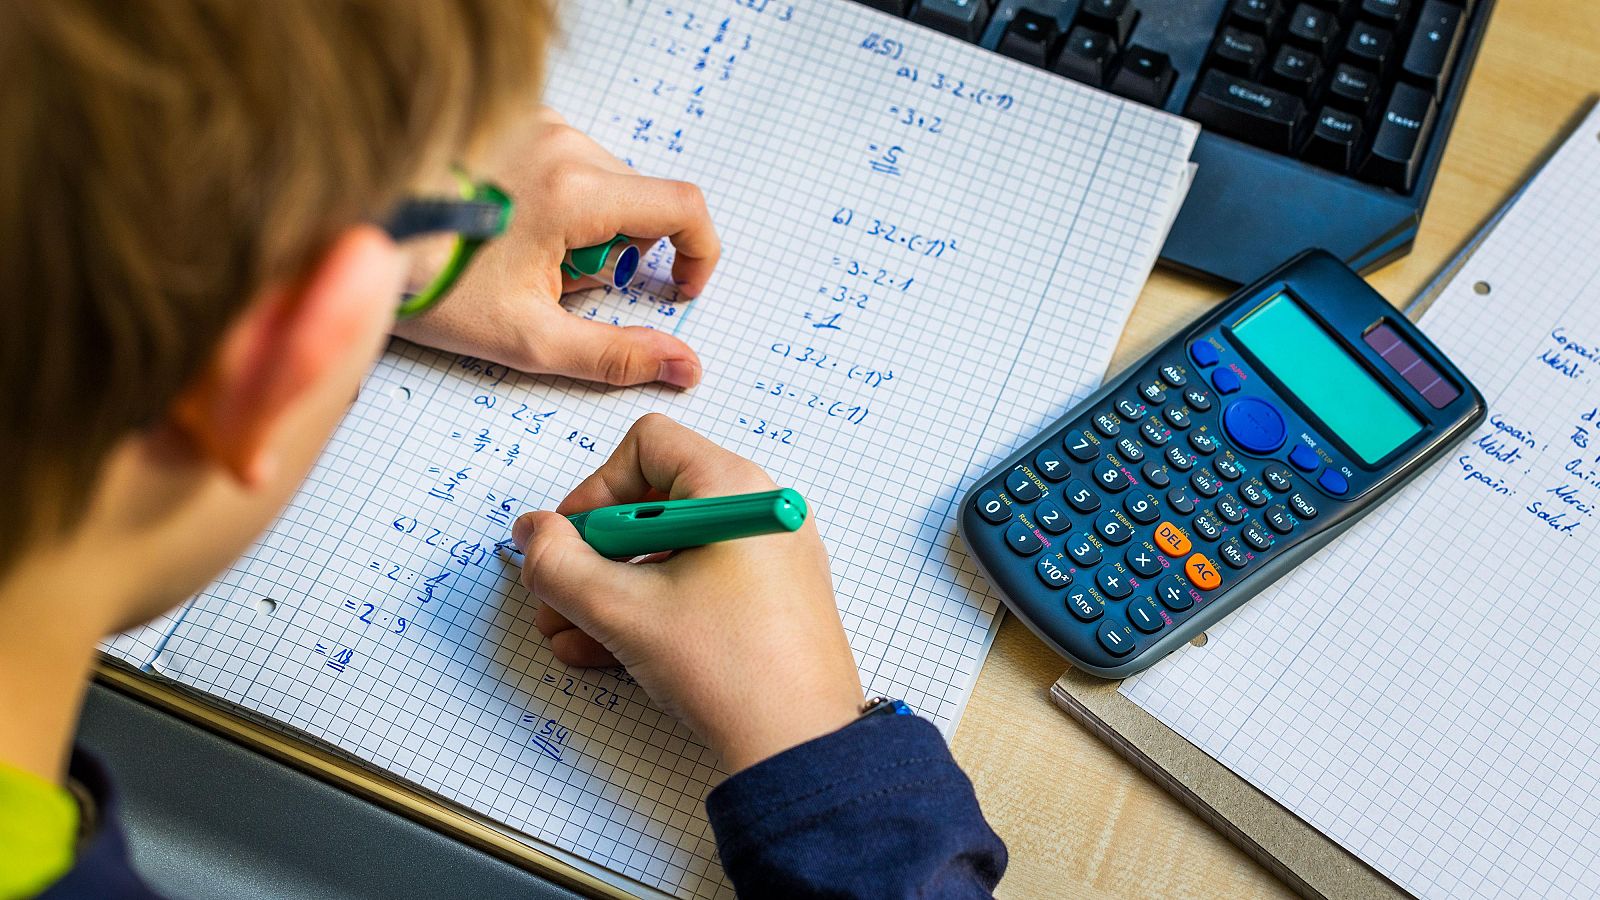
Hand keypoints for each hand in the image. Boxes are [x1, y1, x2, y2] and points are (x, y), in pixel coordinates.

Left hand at [395, 109, 719, 387]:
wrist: (354, 236)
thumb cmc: (431, 283)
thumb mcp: (530, 338)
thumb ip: (617, 354)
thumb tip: (682, 366)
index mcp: (574, 190)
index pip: (684, 207)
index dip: (699, 254)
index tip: (679, 288)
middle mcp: (562, 144)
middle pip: (643, 202)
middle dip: (619, 253)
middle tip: (560, 288)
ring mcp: (537, 127)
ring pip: (609, 184)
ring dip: (590, 229)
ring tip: (528, 260)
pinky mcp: (516, 123)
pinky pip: (573, 165)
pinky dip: (563, 203)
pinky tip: (515, 232)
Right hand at [512, 415, 863, 771]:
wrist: (800, 747)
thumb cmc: (727, 668)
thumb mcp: (621, 610)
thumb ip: (559, 564)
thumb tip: (530, 532)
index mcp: (733, 488)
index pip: (647, 447)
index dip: (594, 490)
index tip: (568, 544)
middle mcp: (758, 509)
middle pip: (654, 504)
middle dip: (592, 556)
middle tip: (554, 600)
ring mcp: (771, 557)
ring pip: (671, 554)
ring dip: (611, 592)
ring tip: (569, 638)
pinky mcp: (773, 600)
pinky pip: (700, 586)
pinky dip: (652, 610)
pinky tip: (605, 653)